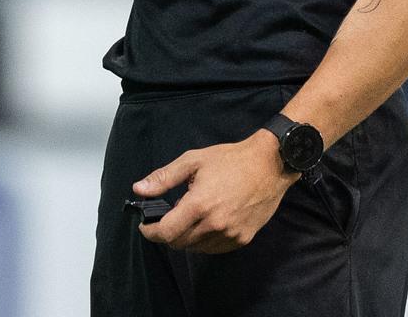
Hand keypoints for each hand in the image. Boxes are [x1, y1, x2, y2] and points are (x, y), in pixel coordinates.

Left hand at [135, 132, 293, 252]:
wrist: (269, 165)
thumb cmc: (230, 160)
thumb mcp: (193, 161)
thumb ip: (163, 178)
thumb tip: (138, 190)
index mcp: (199, 205)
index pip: (166, 232)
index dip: (150, 232)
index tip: (145, 226)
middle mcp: (214, 224)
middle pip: (179, 243)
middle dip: (168, 232)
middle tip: (171, 215)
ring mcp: (230, 234)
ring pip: (196, 248)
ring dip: (187, 236)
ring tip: (192, 214)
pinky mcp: (242, 239)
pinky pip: (214, 248)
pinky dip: (204, 240)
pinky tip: (208, 221)